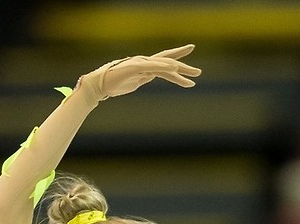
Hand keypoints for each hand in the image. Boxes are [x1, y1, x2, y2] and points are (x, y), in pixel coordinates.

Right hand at [82, 45, 200, 101]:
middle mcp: (146, 63)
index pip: (165, 63)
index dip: (179, 63)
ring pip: (163, 65)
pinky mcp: (134, 67)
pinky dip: (163, 67)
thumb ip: (143, 78)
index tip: (192, 70)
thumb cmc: (115, 84)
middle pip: (168, 62)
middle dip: (184, 66)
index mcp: (147, 67)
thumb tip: (148, 78)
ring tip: (192, 74)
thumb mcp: (134, 82)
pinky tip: (173, 68)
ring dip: (178, 69)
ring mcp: (140, 64)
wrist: (100, 84)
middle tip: (199, 72)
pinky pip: (152, 67)